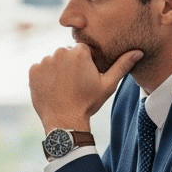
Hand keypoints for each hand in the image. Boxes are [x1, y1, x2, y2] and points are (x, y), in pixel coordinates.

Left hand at [29, 45, 143, 131]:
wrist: (64, 121)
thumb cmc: (88, 103)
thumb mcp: (108, 84)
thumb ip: (122, 65)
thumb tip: (138, 51)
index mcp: (79, 52)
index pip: (82, 50)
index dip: (85, 63)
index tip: (85, 77)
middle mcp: (60, 52)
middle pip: (67, 54)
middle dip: (70, 65)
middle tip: (74, 84)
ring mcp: (44, 61)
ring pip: (53, 61)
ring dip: (57, 70)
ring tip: (64, 87)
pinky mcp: (33, 71)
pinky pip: (40, 68)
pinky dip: (45, 76)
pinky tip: (53, 89)